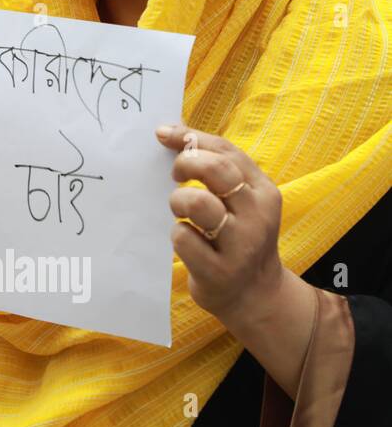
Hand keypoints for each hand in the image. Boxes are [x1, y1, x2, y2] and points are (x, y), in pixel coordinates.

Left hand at [158, 123, 286, 322]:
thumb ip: (215, 168)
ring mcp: (241, 245)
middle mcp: (257, 215)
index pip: (226, 151)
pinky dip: (177, 235)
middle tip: (176, 176)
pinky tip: (188, 242)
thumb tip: (168, 132)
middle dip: (186, 165)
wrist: (255, 293)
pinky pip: (183, 237)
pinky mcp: (219, 270)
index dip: (190, 137)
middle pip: (216, 170)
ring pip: (196, 202)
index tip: (163, 135)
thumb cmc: (237, 236)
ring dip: (178, 202)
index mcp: (263, 191)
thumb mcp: (240, 201)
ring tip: (181, 213)